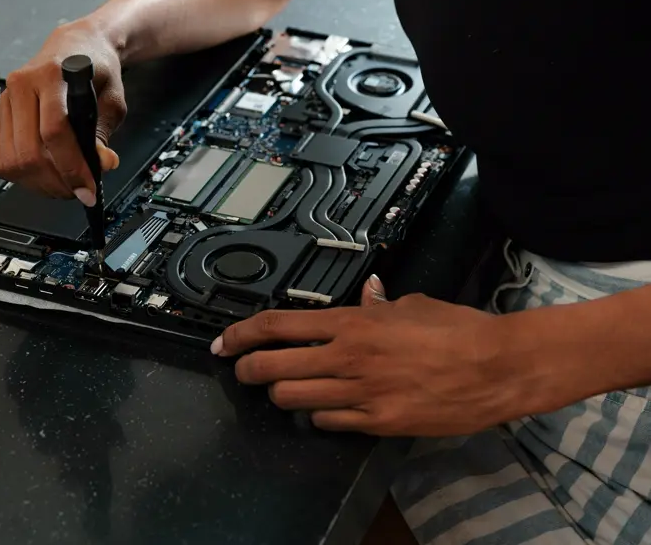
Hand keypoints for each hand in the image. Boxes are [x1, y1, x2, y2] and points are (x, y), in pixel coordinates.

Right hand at [0, 17, 123, 203]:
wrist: (76, 45)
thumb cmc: (95, 67)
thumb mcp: (111, 97)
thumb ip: (104, 132)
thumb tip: (101, 164)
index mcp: (52, 74)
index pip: (54, 130)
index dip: (71, 165)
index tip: (88, 187)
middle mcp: (22, 84)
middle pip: (29, 151)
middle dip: (56, 181)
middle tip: (78, 191)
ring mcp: (5, 99)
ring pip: (11, 160)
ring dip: (39, 183)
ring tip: (63, 185)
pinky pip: (0, 158)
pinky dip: (22, 176)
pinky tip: (44, 174)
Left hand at [211, 276, 513, 436]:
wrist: (495, 369)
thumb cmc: (455, 329)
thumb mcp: (412, 305)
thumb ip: (380, 304)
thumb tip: (368, 294)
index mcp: (351, 323)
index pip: (279, 326)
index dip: (243, 334)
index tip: (224, 341)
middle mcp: (347, 359)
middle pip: (273, 368)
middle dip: (247, 368)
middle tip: (240, 367)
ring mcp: (360, 396)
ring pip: (293, 400)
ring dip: (279, 394)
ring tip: (280, 388)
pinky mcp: (377, 424)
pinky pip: (329, 423)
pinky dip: (318, 415)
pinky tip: (322, 409)